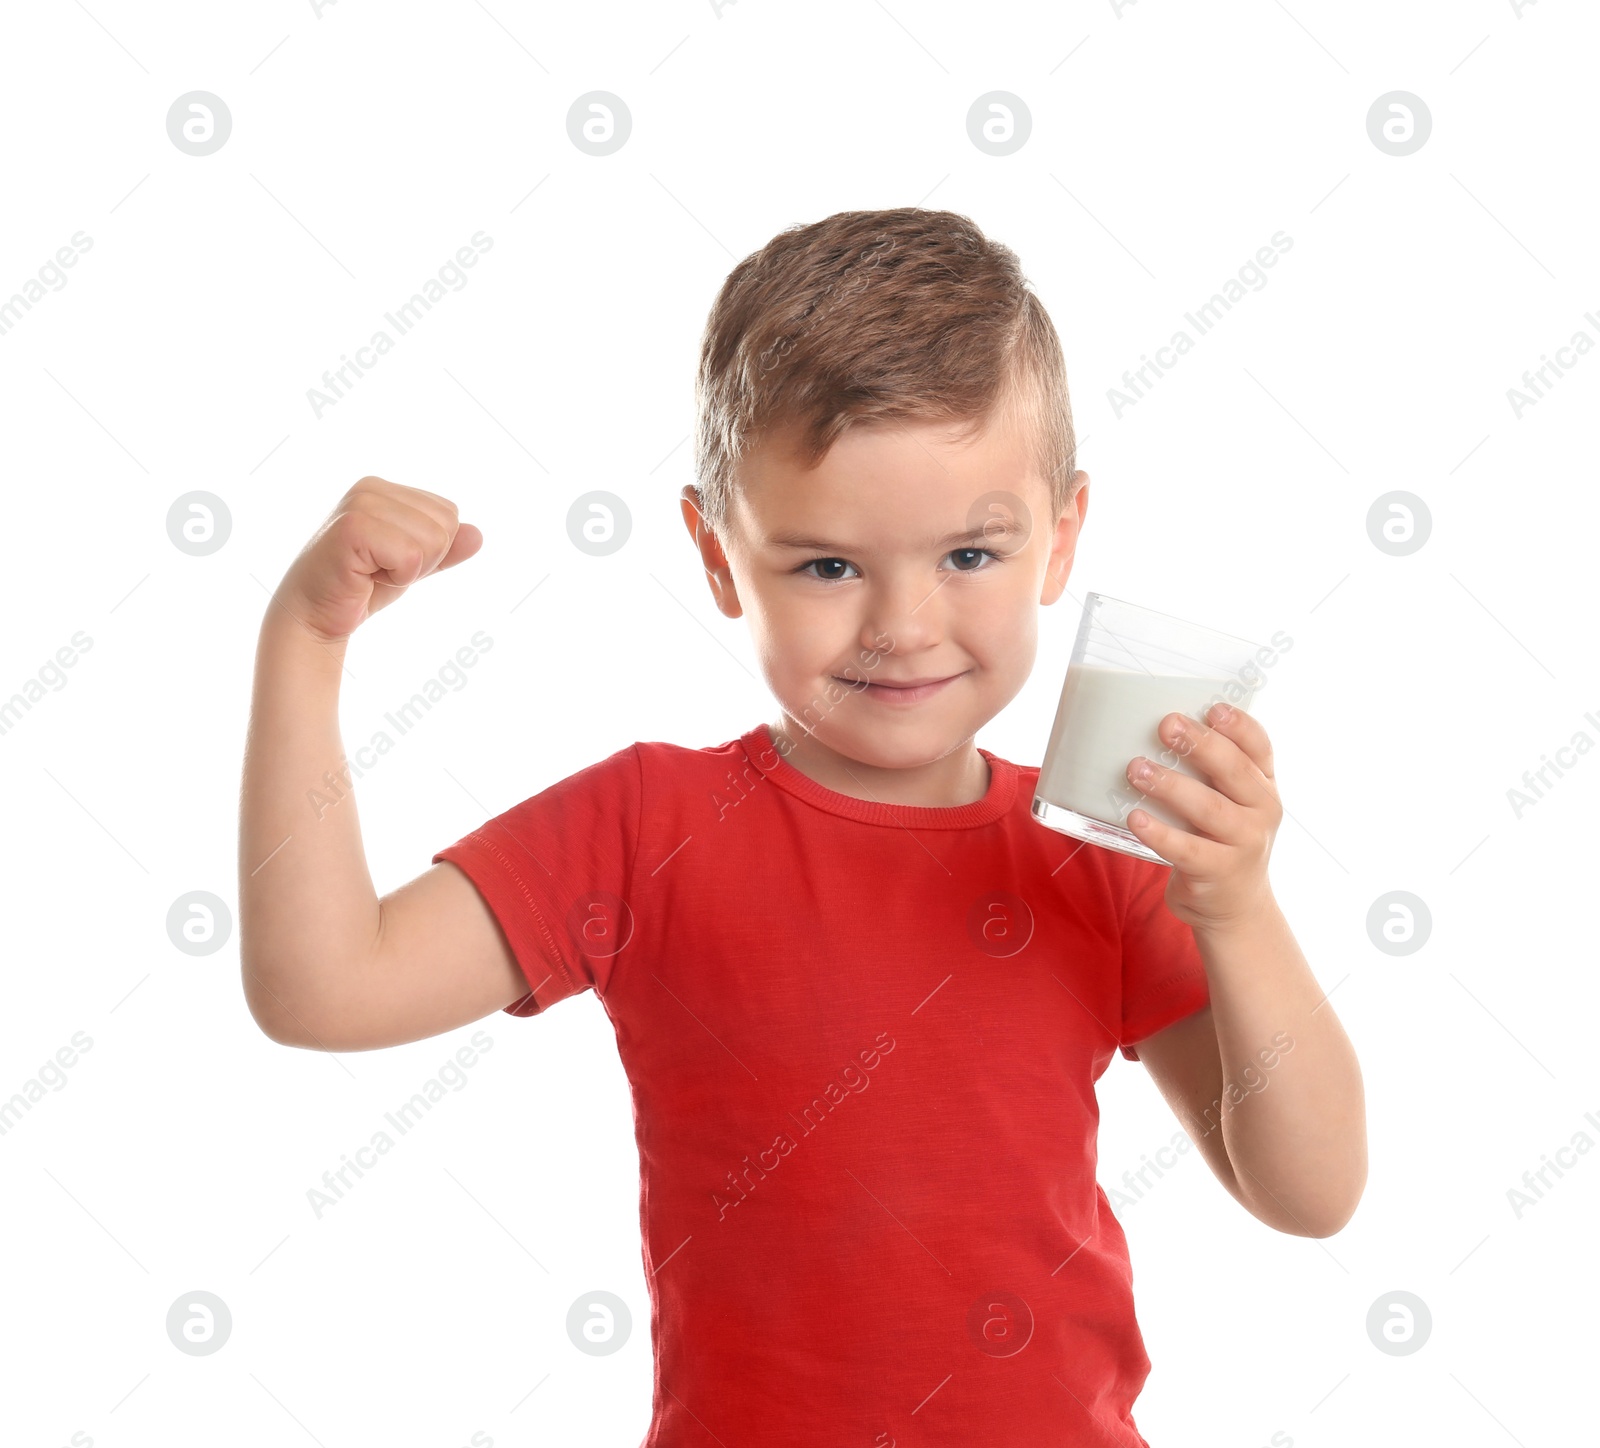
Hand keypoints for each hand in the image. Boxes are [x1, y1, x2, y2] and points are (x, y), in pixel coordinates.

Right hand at [271, 476, 481, 644]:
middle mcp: (372, 487)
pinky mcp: (353, 528)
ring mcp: (361, 504)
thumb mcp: (413, 565)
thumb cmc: (362, 587)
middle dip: (424, 560)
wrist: (316, 615)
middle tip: (381, 569)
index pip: (449, 514)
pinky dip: (396, 578)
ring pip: (432, 540)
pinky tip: (364, 576)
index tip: (391, 560)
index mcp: (386, 488)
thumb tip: (477, 535)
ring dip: (408, 570)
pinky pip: (411, 557)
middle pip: (446, 525)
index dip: (431, 550)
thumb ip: (445, 549)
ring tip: (371, 571)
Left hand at [1123, 701, 1281, 930]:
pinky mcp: (1218, 872)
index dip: (1240, 725)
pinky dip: (1160, 833)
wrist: (1236, 907)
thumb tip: (1156, 727)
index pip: (1260, 747)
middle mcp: (1262, 810)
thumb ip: (1212, 771)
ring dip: (1171, 786)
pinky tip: (1135, 818)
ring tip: (1136, 768)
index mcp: (1264, 784)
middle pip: (1233, 771)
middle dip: (1200, 745)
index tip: (1213, 707)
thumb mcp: (1231, 803)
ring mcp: (1244, 843)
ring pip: (1209, 808)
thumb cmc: (1222, 839)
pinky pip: (1187, 849)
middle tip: (1166, 725)